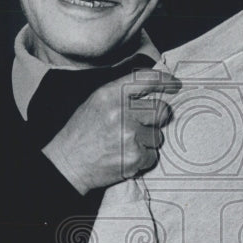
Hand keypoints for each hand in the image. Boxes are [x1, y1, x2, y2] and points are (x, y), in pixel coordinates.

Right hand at [42, 70, 180, 192]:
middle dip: (156, 118)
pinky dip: (143, 158)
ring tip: (124, 143)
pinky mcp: (135, 157)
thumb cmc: (82, 132)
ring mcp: (130, 135)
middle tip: (140, 126)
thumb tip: (154, 87)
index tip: (175, 84)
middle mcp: (121, 112)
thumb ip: (122, 92)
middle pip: (162, 110)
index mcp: (110, 94)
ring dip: (147, 141)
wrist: (68, 163)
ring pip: (158, 135)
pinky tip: (124, 156)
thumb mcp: (96, 101)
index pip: (147, 80)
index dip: (165, 80)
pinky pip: (153, 155)